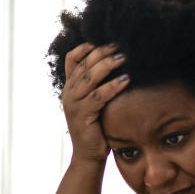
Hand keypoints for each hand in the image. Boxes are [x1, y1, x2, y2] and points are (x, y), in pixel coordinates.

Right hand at [62, 43, 128, 161]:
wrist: (89, 155)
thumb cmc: (97, 127)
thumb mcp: (95, 102)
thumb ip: (98, 84)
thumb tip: (118, 62)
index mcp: (70, 87)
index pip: (72, 59)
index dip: (85, 47)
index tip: (103, 38)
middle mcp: (68, 93)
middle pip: (83, 65)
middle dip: (102, 52)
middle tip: (120, 44)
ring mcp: (73, 104)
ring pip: (89, 78)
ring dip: (107, 65)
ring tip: (124, 57)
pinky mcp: (82, 115)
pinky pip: (98, 96)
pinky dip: (113, 86)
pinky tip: (126, 80)